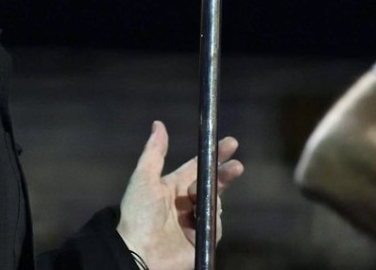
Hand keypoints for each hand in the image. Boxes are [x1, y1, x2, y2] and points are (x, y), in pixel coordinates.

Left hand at [117, 120, 243, 269]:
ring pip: (215, 202)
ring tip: (196, 200)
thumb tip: (158, 124)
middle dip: (226, 173)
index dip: (215, 154)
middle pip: (214, 182)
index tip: (232, 142)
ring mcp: (197, 220)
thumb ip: (154, 152)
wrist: (138, 253)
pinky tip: (197, 220)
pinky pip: (214, 224)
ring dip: (212, 196)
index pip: (200, 166)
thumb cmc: (139, 214)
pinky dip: (209, 219)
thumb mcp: (144, 179)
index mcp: (174, 186)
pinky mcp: (203, 239)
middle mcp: (187, 201)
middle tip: (237, 167)